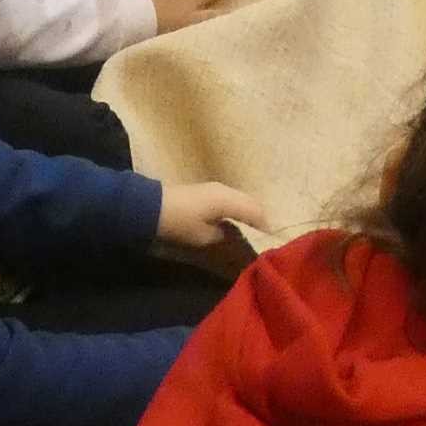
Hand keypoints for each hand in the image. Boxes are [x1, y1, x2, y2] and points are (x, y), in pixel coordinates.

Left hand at [154, 180, 270, 250]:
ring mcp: (216, 188)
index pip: (255, 211)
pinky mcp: (207, 191)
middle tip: (269, 232)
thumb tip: (235, 233)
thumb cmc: (180, 223)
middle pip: (251, 201)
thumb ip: (224, 234)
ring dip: (251, 211)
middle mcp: (225, 190)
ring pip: (242, 198)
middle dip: (261, 216)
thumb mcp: (204, 236)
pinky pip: (232, 199)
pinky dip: (240, 208)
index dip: (266, 224)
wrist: (151, 207)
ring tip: (257, 227)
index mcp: (228, 200)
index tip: (275, 237)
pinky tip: (239, 219)